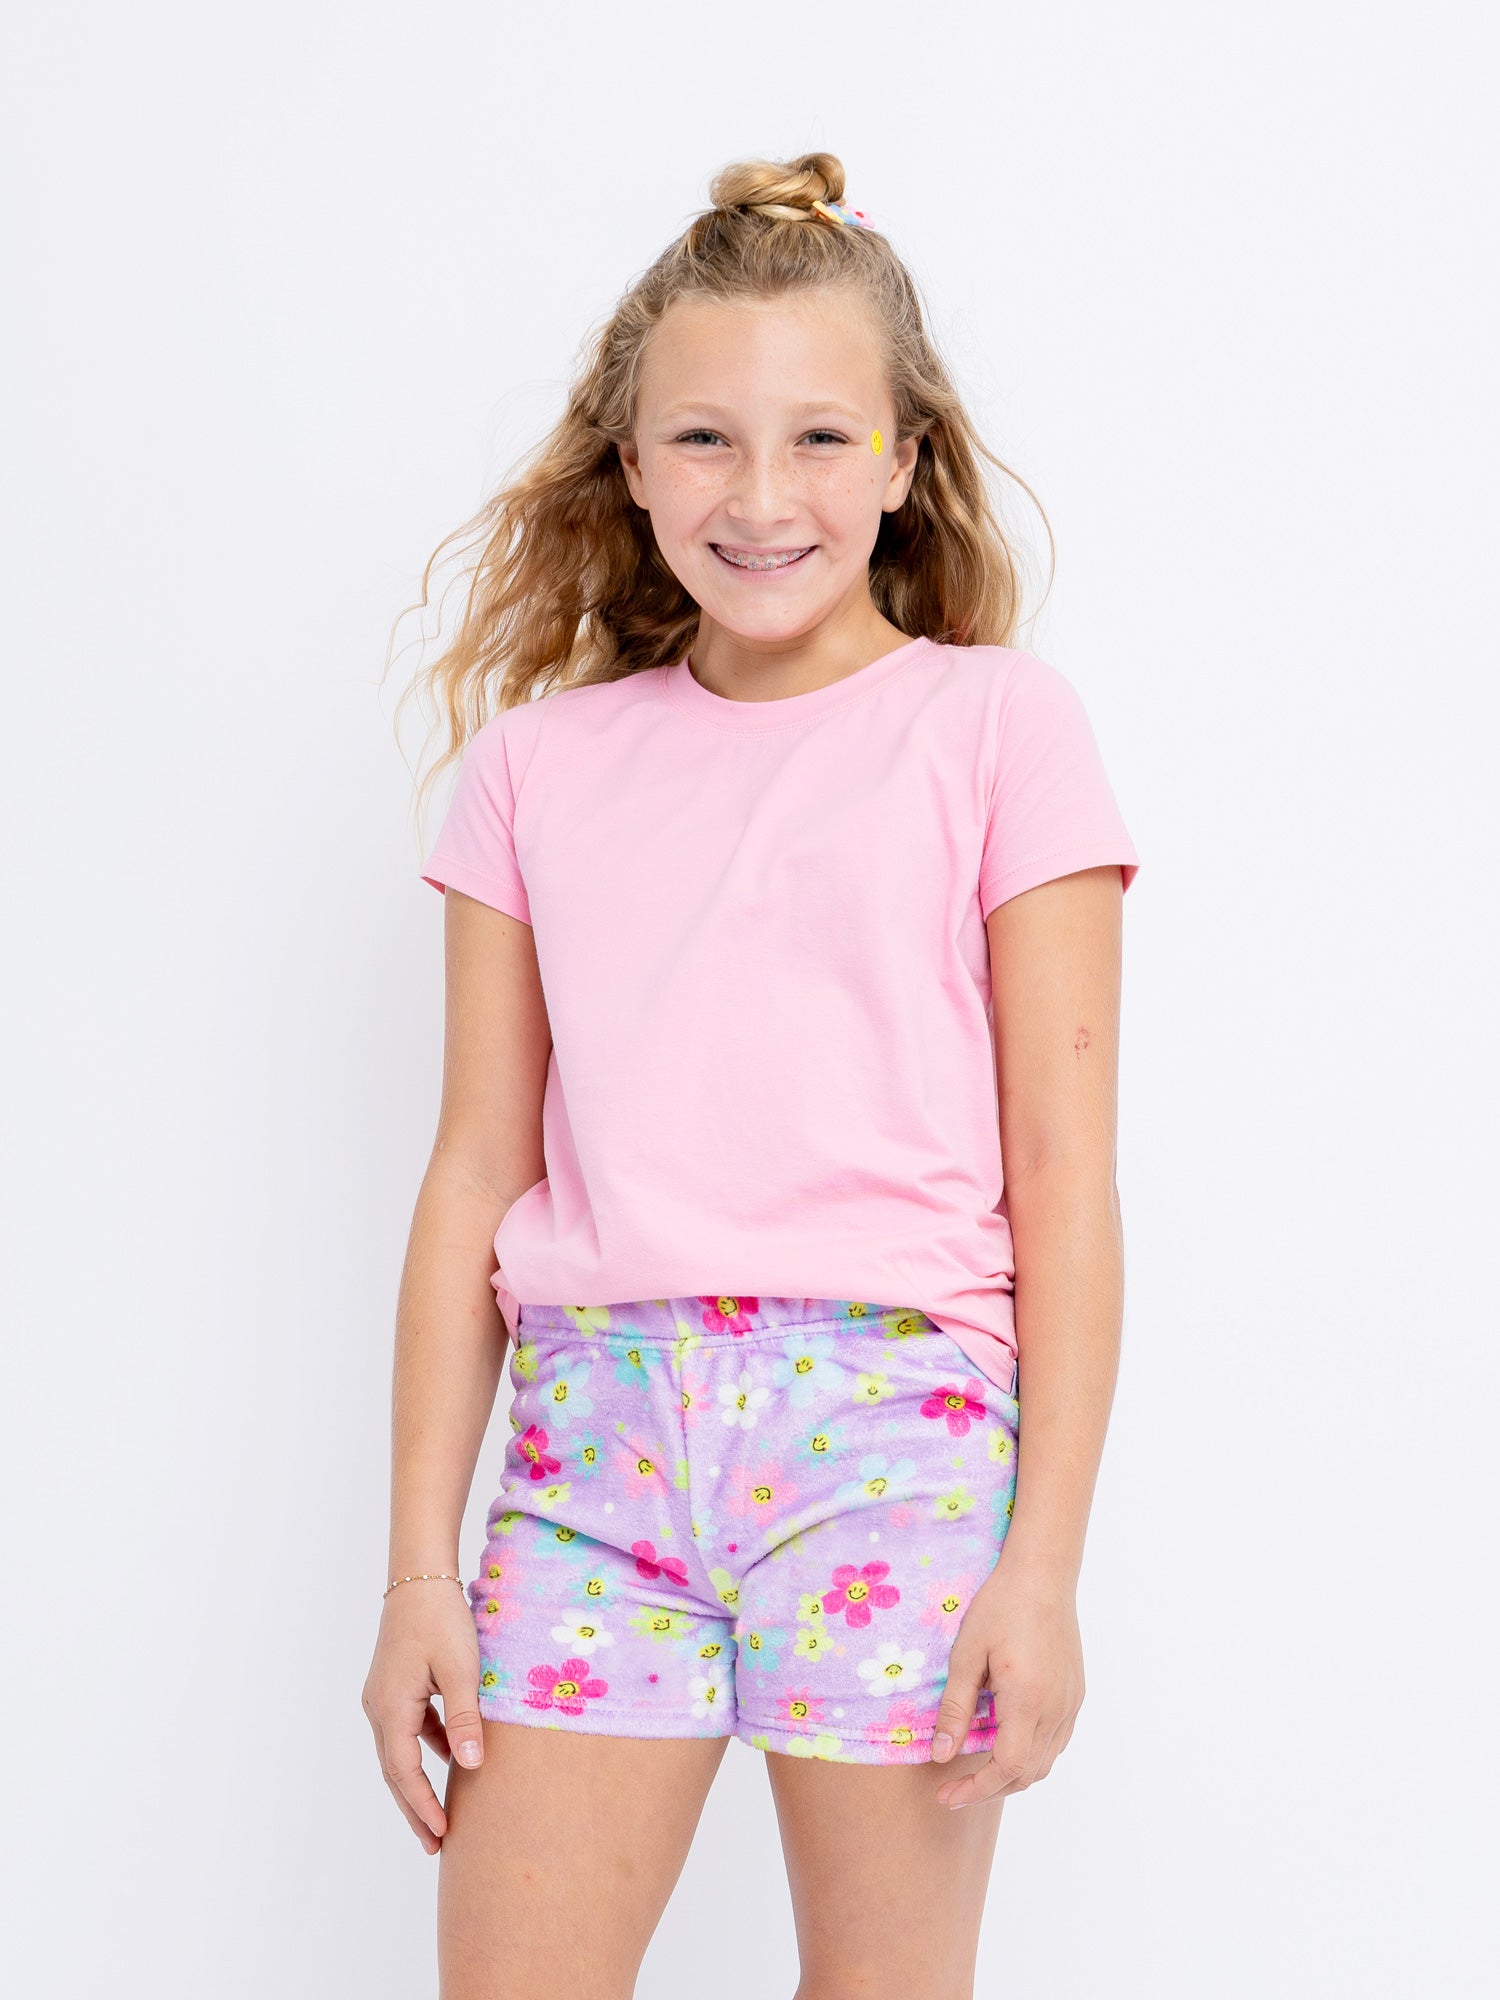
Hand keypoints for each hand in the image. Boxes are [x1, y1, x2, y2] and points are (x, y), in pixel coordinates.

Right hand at [361, 1580, 485, 1852]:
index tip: (439, 1836)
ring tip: (438, 1816)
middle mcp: (379, 1707)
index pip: (403, 1772)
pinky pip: (408, 1729)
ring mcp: (383, 1696)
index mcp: (390, 1707)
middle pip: (394, 1770)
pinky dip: (424, 1750)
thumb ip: (464, 1718)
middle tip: (434, 1846)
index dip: (421, 1806)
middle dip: (414, 1808)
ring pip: (398, 1752)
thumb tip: (470, 1766)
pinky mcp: (395, 1685)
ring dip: (417, 1783)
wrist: (420, 1575)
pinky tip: (447, 1758)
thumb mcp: (461, 1669)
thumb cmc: (442, 1618)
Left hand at [928, 1558, 1084, 1809]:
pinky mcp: (1075, 1694)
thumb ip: (955, 1708)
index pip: (1007, 1768)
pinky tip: (1006, 1744)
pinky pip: (1056, 1742)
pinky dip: (1031, 1755)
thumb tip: (941, 1755)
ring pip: (1045, 1762)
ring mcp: (1070, 1703)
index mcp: (1027, 1700)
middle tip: (953, 1792)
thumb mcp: (967, 1654)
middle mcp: (1056, 1709)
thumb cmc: (1000, 1606)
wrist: (1042, 1575)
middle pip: (1027, 1774)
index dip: (976, 1790)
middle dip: (989, 1790)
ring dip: (1011, 1776)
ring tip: (976, 1773)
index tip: (946, 1797)